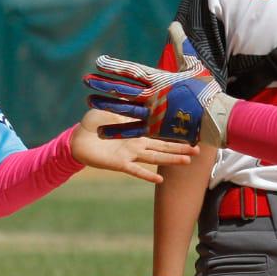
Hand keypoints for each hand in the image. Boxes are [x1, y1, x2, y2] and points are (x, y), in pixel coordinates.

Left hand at [71, 109, 195, 182]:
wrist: (78, 138)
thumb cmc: (94, 122)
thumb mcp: (112, 108)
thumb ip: (127, 106)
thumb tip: (141, 94)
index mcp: (138, 131)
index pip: (160, 133)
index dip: (174, 133)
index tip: (191, 131)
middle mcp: (137, 144)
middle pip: (163, 147)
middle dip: (181, 148)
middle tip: (199, 151)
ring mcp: (130, 154)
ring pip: (155, 157)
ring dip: (171, 159)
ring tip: (187, 161)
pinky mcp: (120, 163)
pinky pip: (137, 170)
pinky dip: (147, 175)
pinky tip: (160, 180)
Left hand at [84, 22, 236, 144]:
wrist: (214, 116)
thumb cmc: (205, 90)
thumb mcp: (194, 64)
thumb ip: (181, 44)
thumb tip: (174, 25)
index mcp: (159, 78)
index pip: (131, 70)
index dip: (114, 66)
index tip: (99, 62)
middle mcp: (152, 95)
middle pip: (121, 88)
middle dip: (102, 83)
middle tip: (86, 80)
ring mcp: (152, 113)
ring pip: (122, 108)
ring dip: (105, 104)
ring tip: (89, 100)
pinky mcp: (154, 130)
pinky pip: (131, 130)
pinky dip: (116, 129)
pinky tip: (101, 130)